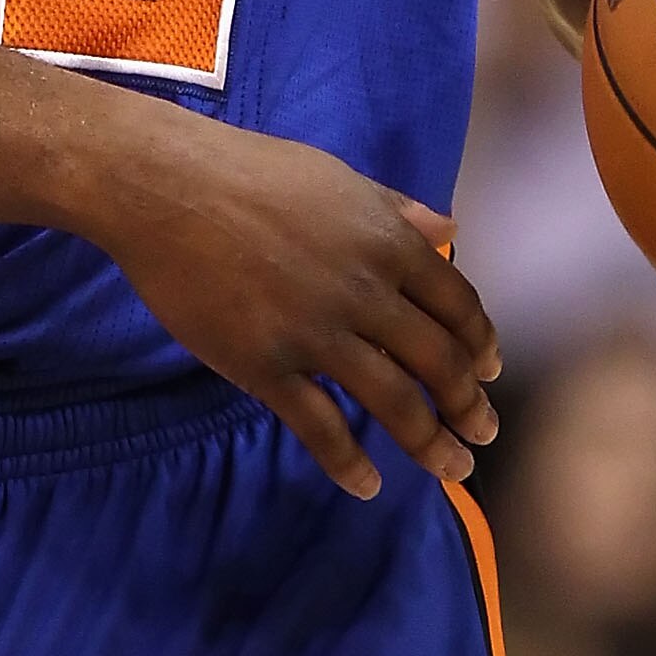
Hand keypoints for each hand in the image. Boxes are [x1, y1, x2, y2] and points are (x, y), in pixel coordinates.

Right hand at [91, 112, 501, 499]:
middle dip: (468, 406)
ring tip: (452, 469)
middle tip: (482, 434)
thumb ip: (396, 208)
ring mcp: (316, 332)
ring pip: (394, 403)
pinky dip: (349, 463)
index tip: (490, 372)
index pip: (457, 304)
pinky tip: (366, 484)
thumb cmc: (249, 170)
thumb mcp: (337, 177)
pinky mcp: (265, 366)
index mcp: (387, 241)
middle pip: (439, 362)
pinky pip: (320, 427)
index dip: (480, 345)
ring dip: (431, 444)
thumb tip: (450, 226)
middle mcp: (365, 290)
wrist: (165, 188)